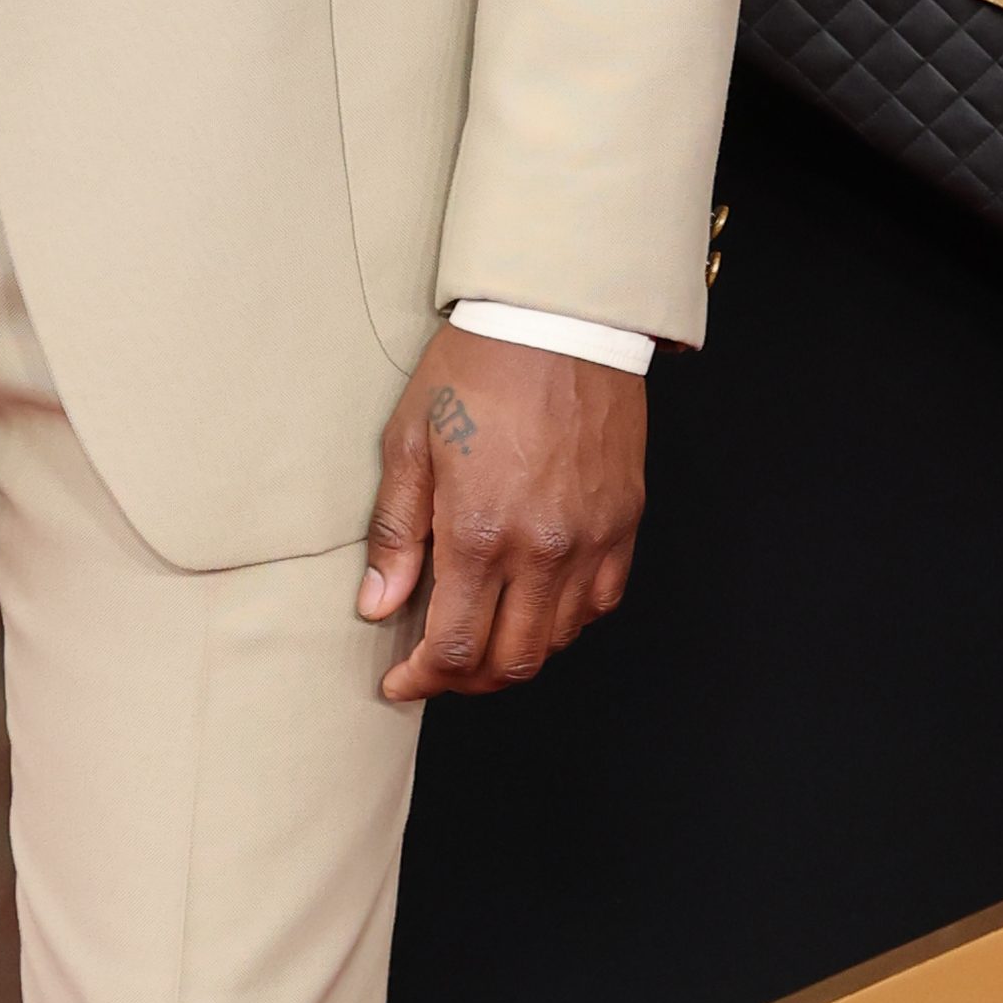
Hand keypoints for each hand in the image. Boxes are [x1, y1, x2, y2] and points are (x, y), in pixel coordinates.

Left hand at [358, 333, 645, 704]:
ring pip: (557, 641)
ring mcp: (591, 540)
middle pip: (510, 661)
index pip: (455, 648)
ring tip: (480, 642)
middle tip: (435, 671)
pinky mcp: (623, 523)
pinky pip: (600, 604)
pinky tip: (535, 610)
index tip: (400, 680)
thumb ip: (395, 534)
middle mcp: (543, 551)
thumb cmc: (477, 370)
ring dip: (513, 657)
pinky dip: (564, 624)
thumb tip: (378, 605)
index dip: (423, 679)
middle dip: (464, 682)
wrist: (558, 321)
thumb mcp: (410, 444)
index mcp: (481, 535)